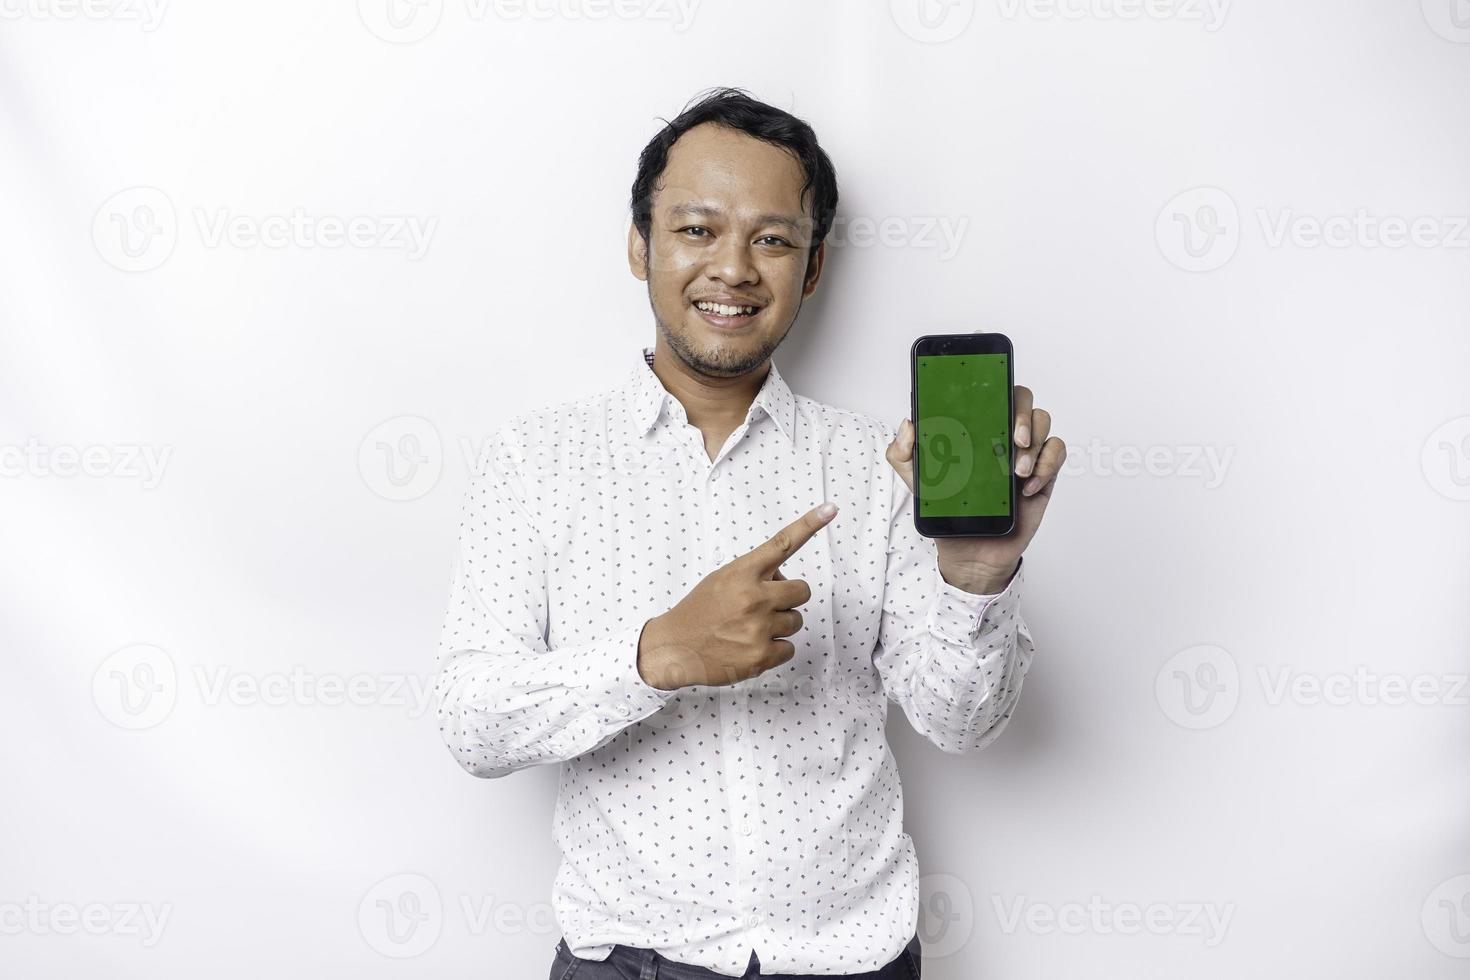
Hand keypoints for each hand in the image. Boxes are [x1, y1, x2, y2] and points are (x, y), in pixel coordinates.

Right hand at [637, 502, 837, 690]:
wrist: (674, 648)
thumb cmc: (699, 611)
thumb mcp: (722, 580)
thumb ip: (754, 575)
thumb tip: (783, 581)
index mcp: (742, 573)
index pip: (782, 543)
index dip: (809, 524)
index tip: (830, 508)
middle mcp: (754, 597)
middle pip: (802, 590)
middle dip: (789, 597)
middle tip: (765, 605)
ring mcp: (759, 628)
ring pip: (796, 620)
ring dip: (779, 624)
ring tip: (750, 628)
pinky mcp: (761, 656)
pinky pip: (789, 647)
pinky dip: (774, 649)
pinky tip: (751, 647)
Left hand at [885, 385, 1064, 593]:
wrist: (969, 552)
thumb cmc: (948, 510)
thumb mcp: (917, 481)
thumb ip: (903, 453)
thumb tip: (908, 424)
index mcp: (975, 428)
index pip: (990, 391)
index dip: (995, 382)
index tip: (992, 395)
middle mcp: (1002, 434)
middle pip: (1023, 399)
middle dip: (1023, 414)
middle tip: (1014, 440)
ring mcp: (1024, 452)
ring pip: (1044, 422)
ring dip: (1034, 444)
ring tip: (1016, 472)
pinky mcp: (1043, 474)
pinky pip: (1057, 451)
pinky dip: (1047, 465)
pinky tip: (1026, 487)